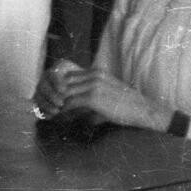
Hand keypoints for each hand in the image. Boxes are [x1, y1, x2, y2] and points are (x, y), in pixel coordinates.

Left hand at [40, 61, 161, 129]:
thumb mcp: (109, 91)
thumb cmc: (128, 104)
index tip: (52, 99)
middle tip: (46, 107)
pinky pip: (69, 103)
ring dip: (55, 104)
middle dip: (53, 95)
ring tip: (49, 113)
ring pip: (64, 92)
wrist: (143, 109)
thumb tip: (75, 102)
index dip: (58, 88)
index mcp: (97, 72)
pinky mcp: (93, 97)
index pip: (68, 76)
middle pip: (64, 82)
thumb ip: (93, 91)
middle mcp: (94, 75)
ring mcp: (93, 85)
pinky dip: (61, 111)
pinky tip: (58, 117)